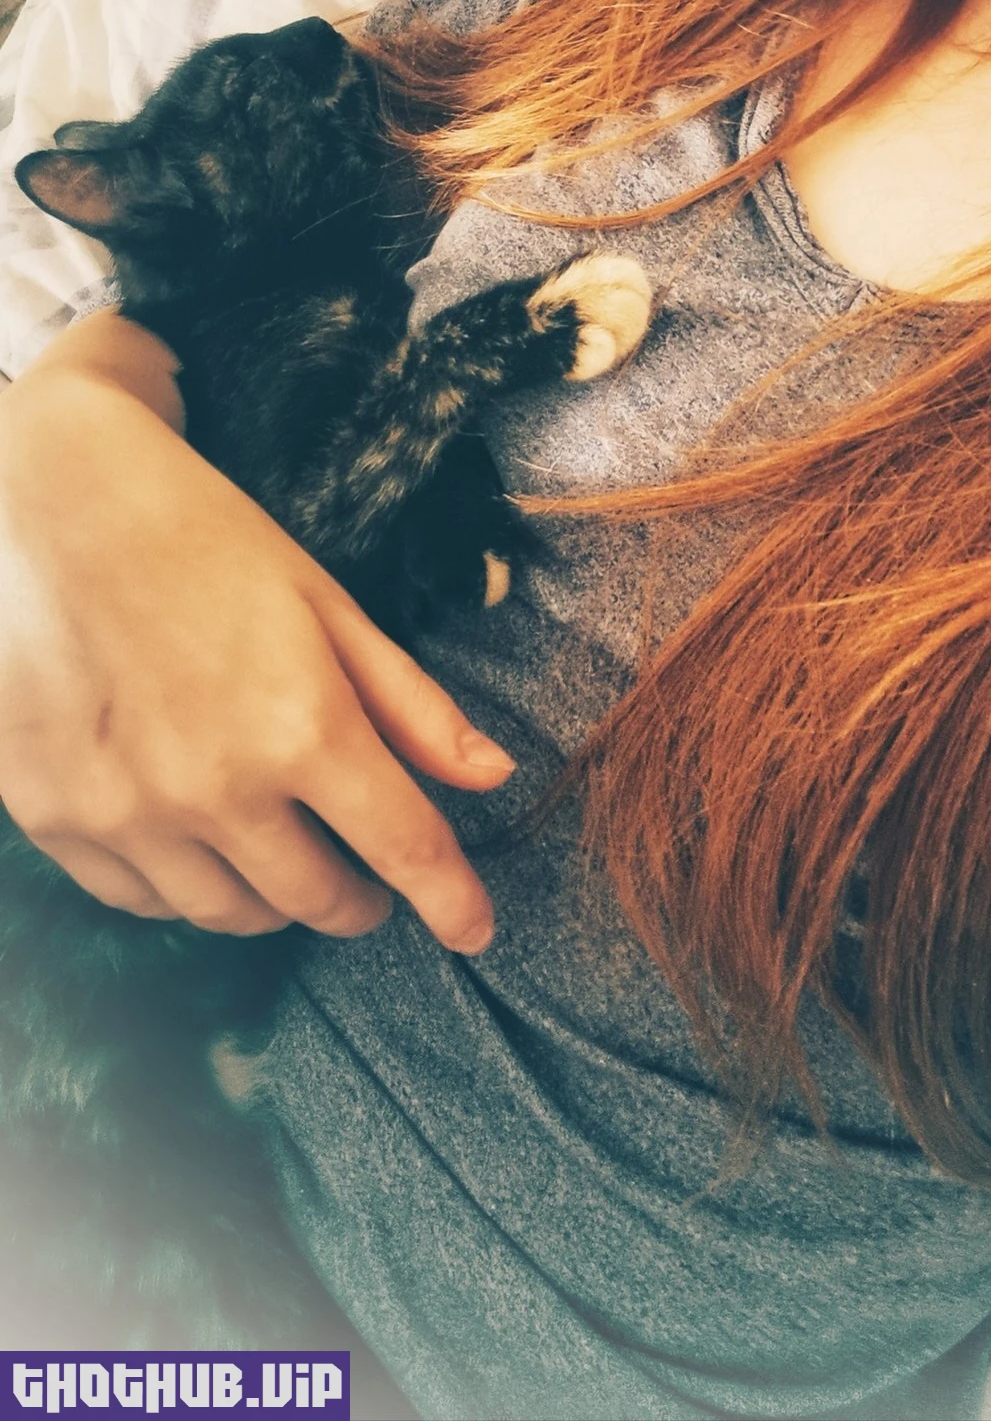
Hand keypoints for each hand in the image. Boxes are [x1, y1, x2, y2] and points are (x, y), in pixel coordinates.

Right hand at [0, 315, 516, 950]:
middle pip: (317, 900)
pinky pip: (141, 899)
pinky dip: (188, 888)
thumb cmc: (202, 541)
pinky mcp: (55, 818)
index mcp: (300, 727)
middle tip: (369, 875)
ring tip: (288, 855)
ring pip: (229, 914)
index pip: (402, 849)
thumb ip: (411, 704)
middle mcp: (215, 789)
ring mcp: (127, 813)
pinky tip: (203, 842)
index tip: (474, 931)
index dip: (451, 903)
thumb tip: (494, 775)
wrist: (51, 504)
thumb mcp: (326, 604)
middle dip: (360, 899)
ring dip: (277, 900)